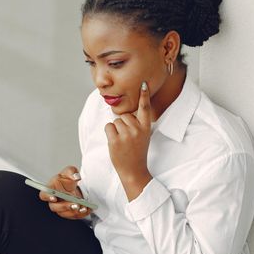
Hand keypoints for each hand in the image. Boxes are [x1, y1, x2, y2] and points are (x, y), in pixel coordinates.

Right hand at [38, 166, 91, 219]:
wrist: (74, 186)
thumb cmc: (67, 179)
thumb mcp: (70, 171)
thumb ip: (72, 172)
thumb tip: (76, 177)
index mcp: (50, 189)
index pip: (44, 195)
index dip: (47, 197)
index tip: (54, 198)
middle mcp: (53, 201)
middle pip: (55, 207)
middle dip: (65, 207)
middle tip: (75, 204)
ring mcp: (60, 208)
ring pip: (65, 213)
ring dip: (74, 212)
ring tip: (83, 207)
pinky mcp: (69, 213)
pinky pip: (74, 216)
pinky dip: (81, 214)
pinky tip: (87, 209)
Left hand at [104, 81, 152, 200]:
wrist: (134, 170)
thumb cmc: (136, 153)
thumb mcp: (142, 136)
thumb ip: (135, 125)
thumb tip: (122, 115)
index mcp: (145, 127)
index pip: (145, 108)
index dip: (144, 95)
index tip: (143, 83)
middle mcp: (137, 129)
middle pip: (124, 115)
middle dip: (122, 125)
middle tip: (128, 139)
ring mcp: (127, 134)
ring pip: (115, 121)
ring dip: (115, 130)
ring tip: (123, 142)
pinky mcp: (116, 139)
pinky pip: (108, 127)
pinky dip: (109, 134)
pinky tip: (116, 143)